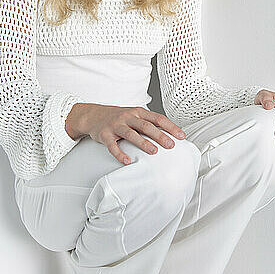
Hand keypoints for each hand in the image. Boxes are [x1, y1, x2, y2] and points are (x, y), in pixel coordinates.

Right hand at [66, 103, 186, 165]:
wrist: (93, 115)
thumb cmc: (119, 117)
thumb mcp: (134, 115)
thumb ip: (149, 123)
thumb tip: (170, 134)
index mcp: (138, 112)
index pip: (157, 118)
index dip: (170, 127)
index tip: (181, 136)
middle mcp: (128, 117)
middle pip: (146, 126)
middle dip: (159, 135)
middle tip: (171, 145)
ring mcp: (116, 125)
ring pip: (131, 134)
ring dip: (143, 143)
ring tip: (153, 151)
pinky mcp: (105, 135)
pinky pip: (112, 146)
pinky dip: (120, 154)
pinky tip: (128, 161)